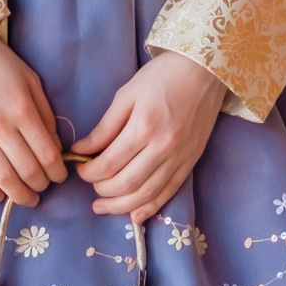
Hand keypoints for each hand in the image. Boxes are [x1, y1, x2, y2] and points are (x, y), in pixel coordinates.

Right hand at [0, 30, 67, 207]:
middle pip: (27, 170)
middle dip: (41, 185)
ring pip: (1, 178)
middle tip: (45, 186)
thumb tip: (54, 147)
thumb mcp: (30, 81)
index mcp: (23, 110)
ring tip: (27, 198)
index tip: (60, 175)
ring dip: (18, 194)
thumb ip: (44, 114)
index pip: (48, 154)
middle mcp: (1, 126)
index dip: (58, 171)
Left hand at [71, 51, 224, 220]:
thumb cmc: (162, 76)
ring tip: (103, 207)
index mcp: (143, 127)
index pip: (109, 164)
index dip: (89, 172)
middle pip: (126, 184)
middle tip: (90, 187)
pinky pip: (169, 192)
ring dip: (121, 206)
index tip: (80, 168)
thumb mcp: (126, 94)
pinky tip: (134, 216)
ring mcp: (180, 158)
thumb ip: (104, 127)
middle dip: (102, 190)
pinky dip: (151, 207)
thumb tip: (80, 151)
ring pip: (147, 194)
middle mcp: (163, 148)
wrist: (206, 70)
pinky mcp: (191, 162)